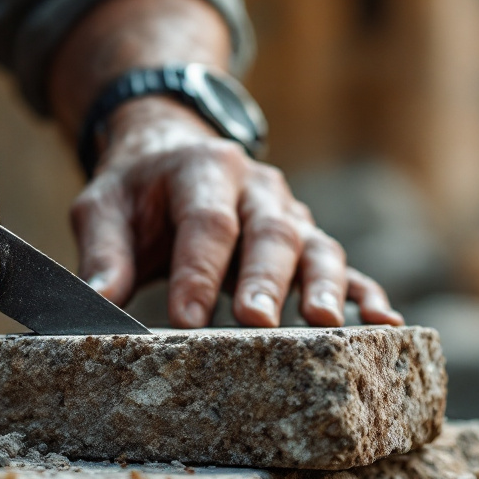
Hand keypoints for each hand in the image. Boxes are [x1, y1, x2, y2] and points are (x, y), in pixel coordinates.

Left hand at [74, 96, 402, 327]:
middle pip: (269, 231)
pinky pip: (344, 266)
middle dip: (265, 278)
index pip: (205, 221)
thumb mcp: (103, 208)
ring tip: (324, 324)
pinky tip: (385, 322)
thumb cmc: (135, 191)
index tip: (184, 318)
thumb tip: (94, 305)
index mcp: (204, 170)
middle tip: (257, 319)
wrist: (171, 154)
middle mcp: (256, 188)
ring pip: (313, 246)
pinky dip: (364, 293)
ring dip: (322, 286)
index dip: (197, 269)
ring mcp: (288, 213)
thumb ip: (101, 255)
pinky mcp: (306, 241)